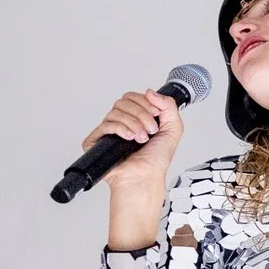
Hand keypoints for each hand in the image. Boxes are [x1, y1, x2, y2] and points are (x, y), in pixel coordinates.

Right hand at [89, 91, 182, 249]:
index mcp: (136, 117)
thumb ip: (168, 106)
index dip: (146, 101)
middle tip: (151, 129)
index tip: (157, 114)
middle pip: (124, 101)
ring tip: (141, 138)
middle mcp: (121, 122)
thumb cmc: (156, 160)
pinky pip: (105, 124)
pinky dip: (121, 128)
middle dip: (142, 113)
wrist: (145, 177)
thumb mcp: (173, 128)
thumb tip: (150, 92)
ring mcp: (108, 131)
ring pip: (116, 111)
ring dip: (134, 123)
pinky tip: (129, 138)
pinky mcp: (96, 141)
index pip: (133, 97)